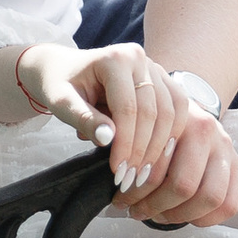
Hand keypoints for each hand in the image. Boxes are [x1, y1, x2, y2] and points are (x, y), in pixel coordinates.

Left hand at [19, 44, 237, 226]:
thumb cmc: (60, 85)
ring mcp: (154, 67)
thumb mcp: (62, 102)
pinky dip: (171, 135)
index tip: (118, 171)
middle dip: (143, 150)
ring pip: (171, 112)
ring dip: (159, 147)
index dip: (126, 143)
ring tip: (143, 173)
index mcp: (115, 58)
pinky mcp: (163, 80)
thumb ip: (83, 119)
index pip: (128, 108)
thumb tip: (109, 138)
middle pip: (153, 111)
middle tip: (132, 179)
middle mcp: (139, 58)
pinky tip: (158, 157)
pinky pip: (177, 110)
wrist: (64, 69)